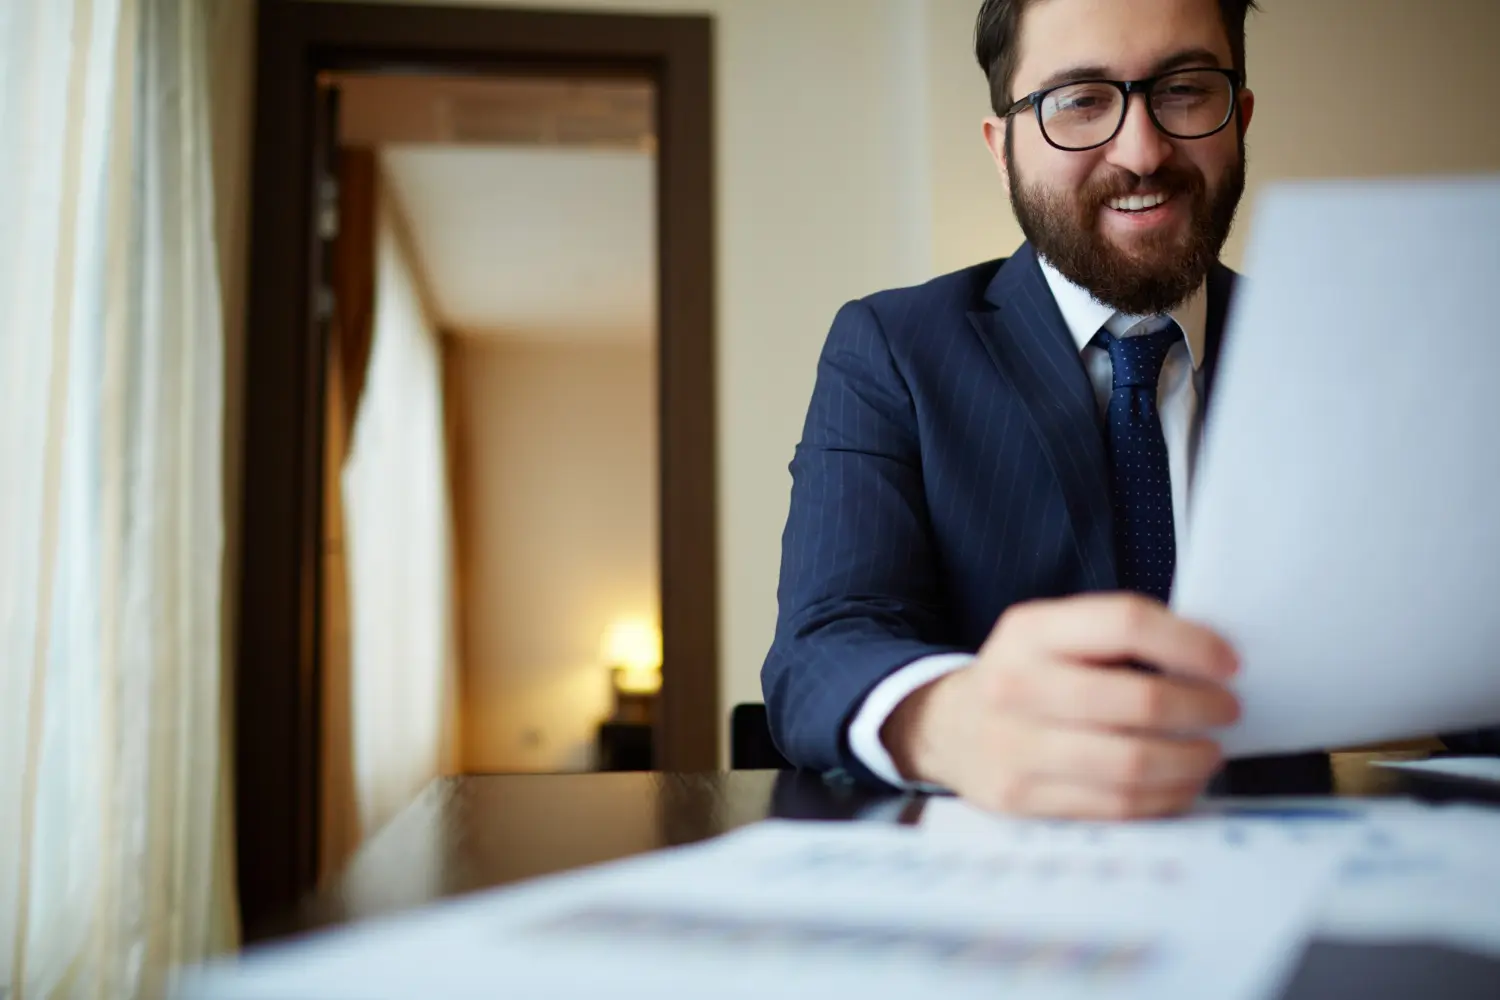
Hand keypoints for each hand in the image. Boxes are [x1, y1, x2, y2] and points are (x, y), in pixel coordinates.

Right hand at [882, 594, 1240, 818]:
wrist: (946, 728)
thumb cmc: (1025, 677)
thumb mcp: (1050, 635)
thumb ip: (1113, 638)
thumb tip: (1211, 661)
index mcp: (1030, 630)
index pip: (1124, 623)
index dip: (1189, 643)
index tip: (1229, 663)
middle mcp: (1016, 684)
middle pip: (1137, 701)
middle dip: (1201, 708)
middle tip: (1226, 711)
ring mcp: (1015, 746)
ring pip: (1132, 763)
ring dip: (1191, 761)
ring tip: (1209, 752)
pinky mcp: (1022, 798)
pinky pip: (1116, 807)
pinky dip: (1164, 797)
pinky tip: (1178, 783)